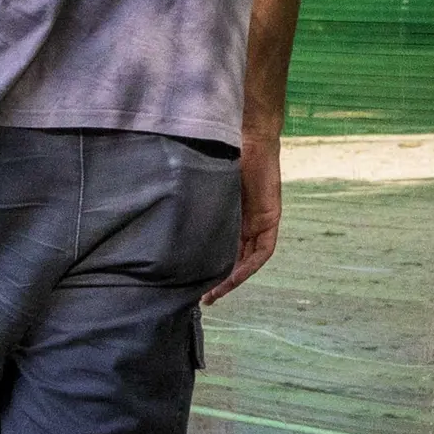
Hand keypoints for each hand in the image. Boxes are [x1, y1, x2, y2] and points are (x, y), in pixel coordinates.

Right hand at [205, 134, 281, 302]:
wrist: (248, 135)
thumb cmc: (223, 154)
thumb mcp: (205, 187)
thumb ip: (196, 205)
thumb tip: (163, 217)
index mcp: (230, 214)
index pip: (220, 247)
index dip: (209, 268)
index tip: (193, 283)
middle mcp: (245, 221)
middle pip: (234, 258)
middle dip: (219, 280)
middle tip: (202, 298)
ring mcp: (259, 220)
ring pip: (247, 259)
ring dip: (232, 278)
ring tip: (214, 293)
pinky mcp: (270, 218)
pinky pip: (262, 250)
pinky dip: (248, 265)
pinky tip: (233, 276)